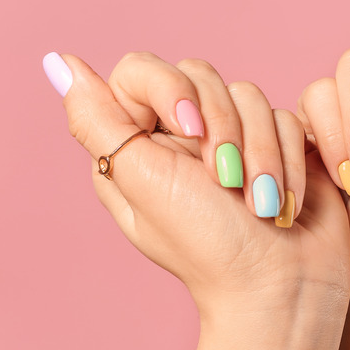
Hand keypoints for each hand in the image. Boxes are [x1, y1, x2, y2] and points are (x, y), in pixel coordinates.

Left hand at [45, 52, 349, 349]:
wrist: (280, 283)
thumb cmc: (208, 246)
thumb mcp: (143, 183)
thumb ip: (98, 122)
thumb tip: (59, 65)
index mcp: (140, 143)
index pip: (142, 70)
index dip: (170, 89)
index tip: (189, 130)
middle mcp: (186, 135)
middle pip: (202, 76)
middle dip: (224, 129)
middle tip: (226, 182)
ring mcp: (236, 137)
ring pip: (251, 96)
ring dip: (262, 154)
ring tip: (261, 203)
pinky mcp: (280, 144)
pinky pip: (287, 117)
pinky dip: (289, 161)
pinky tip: (284, 200)